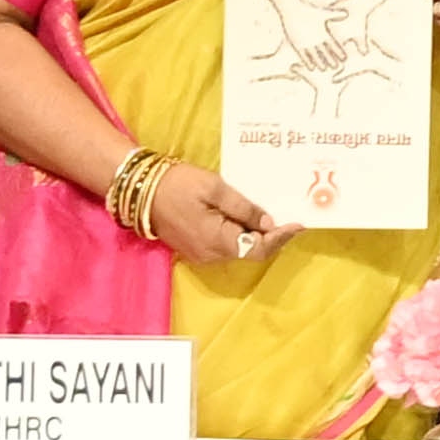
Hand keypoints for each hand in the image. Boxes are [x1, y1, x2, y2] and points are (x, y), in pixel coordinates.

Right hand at [152, 164, 290, 268]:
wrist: (141, 189)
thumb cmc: (179, 184)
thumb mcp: (216, 189)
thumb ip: (245, 209)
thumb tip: (269, 224)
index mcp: (218, 241)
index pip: (259, 249)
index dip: (281, 238)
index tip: (299, 224)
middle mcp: (211, 255)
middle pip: (250, 251)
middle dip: (272, 237)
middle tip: (290, 218)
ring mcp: (201, 254)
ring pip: (237, 249)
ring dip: (255, 235)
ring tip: (273, 214)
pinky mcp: (194, 248)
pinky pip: (224, 245)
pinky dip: (239, 233)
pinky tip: (247, 217)